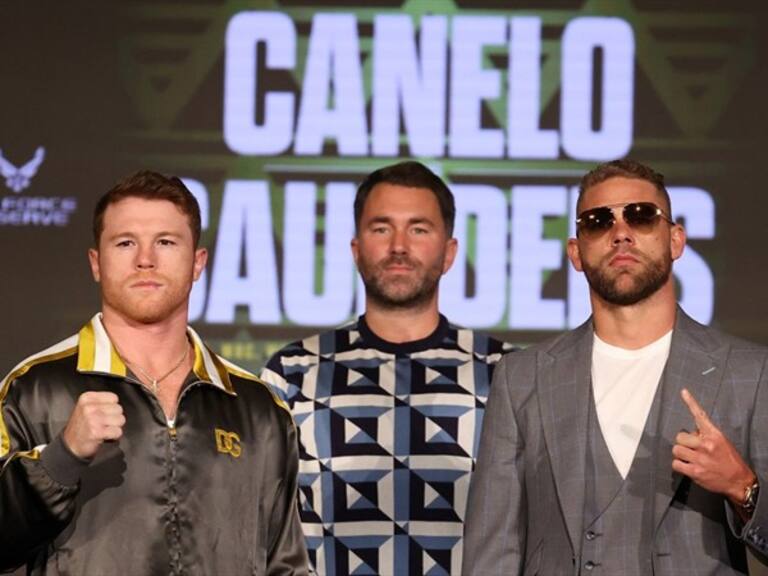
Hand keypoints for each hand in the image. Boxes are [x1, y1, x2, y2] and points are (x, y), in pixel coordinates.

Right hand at [61, 392, 125, 458]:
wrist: (70, 446)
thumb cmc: (81, 427)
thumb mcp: (86, 407)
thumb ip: (101, 402)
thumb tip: (117, 403)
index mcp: (87, 398)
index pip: (113, 397)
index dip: (112, 407)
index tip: (103, 414)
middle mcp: (89, 407)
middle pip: (119, 409)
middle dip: (114, 418)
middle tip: (103, 424)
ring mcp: (92, 420)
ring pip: (120, 420)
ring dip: (115, 427)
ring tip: (103, 429)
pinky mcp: (96, 432)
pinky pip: (118, 431)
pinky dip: (114, 436)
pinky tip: (104, 436)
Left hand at [671, 388, 754, 504]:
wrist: (739, 481)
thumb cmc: (730, 461)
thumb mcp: (721, 442)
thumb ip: (706, 435)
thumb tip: (692, 432)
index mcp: (714, 435)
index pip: (700, 416)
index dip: (691, 403)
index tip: (683, 392)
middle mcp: (706, 445)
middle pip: (679, 436)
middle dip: (683, 442)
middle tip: (690, 448)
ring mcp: (700, 459)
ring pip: (676, 450)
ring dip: (680, 454)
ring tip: (690, 457)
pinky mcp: (695, 471)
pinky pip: (676, 464)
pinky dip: (679, 465)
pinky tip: (687, 466)